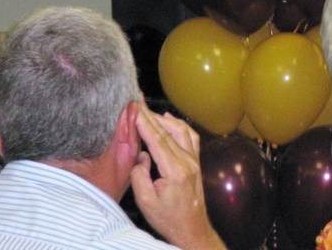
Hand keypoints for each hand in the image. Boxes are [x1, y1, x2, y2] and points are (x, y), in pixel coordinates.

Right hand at [130, 101, 225, 249]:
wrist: (191, 229)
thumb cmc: (168, 218)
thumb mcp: (145, 201)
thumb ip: (139, 175)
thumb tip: (141, 156)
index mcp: (175, 170)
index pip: (157, 140)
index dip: (145, 122)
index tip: (135, 108)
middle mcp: (188, 162)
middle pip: (168, 131)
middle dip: (152, 115)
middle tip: (139, 102)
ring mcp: (195, 161)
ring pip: (182, 130)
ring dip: (165, 119)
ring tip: (149, 111)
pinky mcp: (197, 163)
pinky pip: (191, 137)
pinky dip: (179, 125)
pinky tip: (170, 121)